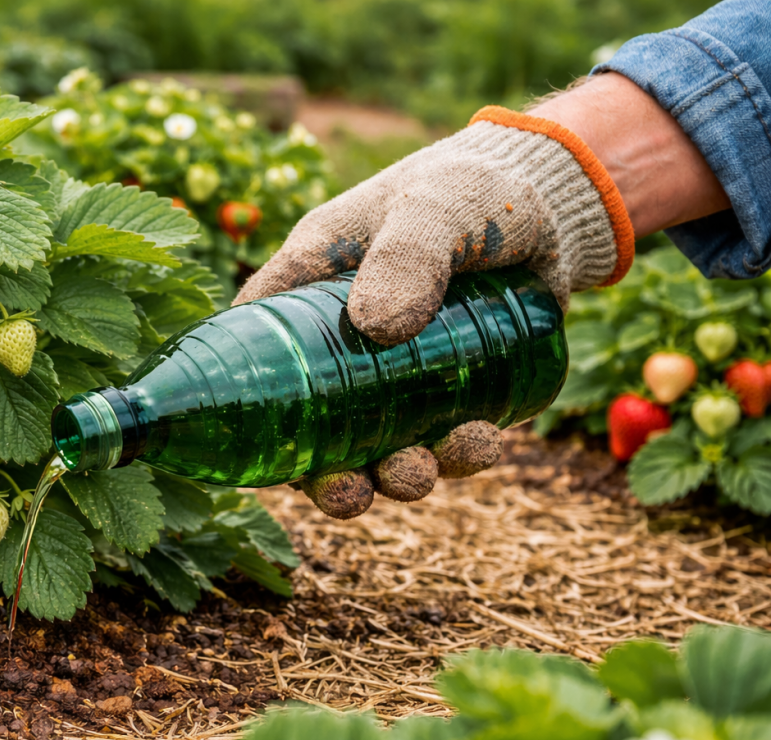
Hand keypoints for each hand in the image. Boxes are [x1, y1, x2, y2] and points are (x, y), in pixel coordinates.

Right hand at [242, 96, 642, 517]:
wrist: (554, 206)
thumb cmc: (471, 187)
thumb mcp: (431, 208)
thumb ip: (405, 256)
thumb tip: (377, 328)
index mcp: (310, 290)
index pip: (253, 349)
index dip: (244, 405)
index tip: (256, 452)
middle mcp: (344, 342)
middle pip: (313, 425)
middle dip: (328, 474)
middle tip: (352, 493)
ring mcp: (397, 374)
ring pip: (379, 442)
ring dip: (393, 474)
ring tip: (420, 474)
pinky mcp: (452, 391)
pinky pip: (444, 436)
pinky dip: (458, 451)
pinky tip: (481, 442)